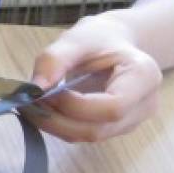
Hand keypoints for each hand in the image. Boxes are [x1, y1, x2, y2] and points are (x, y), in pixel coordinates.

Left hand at [28, 14, 161, 142]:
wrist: (115, 42)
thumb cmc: (100, 37)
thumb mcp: (77, 38)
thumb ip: (55, 59)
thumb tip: (35, 88)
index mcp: (144, 77)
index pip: (113, 107)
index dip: (76, 106)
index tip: (45, 92)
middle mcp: (144, 105)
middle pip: (100, 128)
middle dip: (59, 120)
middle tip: (29, 103)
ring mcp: (133, 120)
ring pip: (91, 135)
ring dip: (57, 125)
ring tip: (33, 105)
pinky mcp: (117, 128)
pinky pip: (87, 133)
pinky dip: (62, 126)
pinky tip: (45, 110)